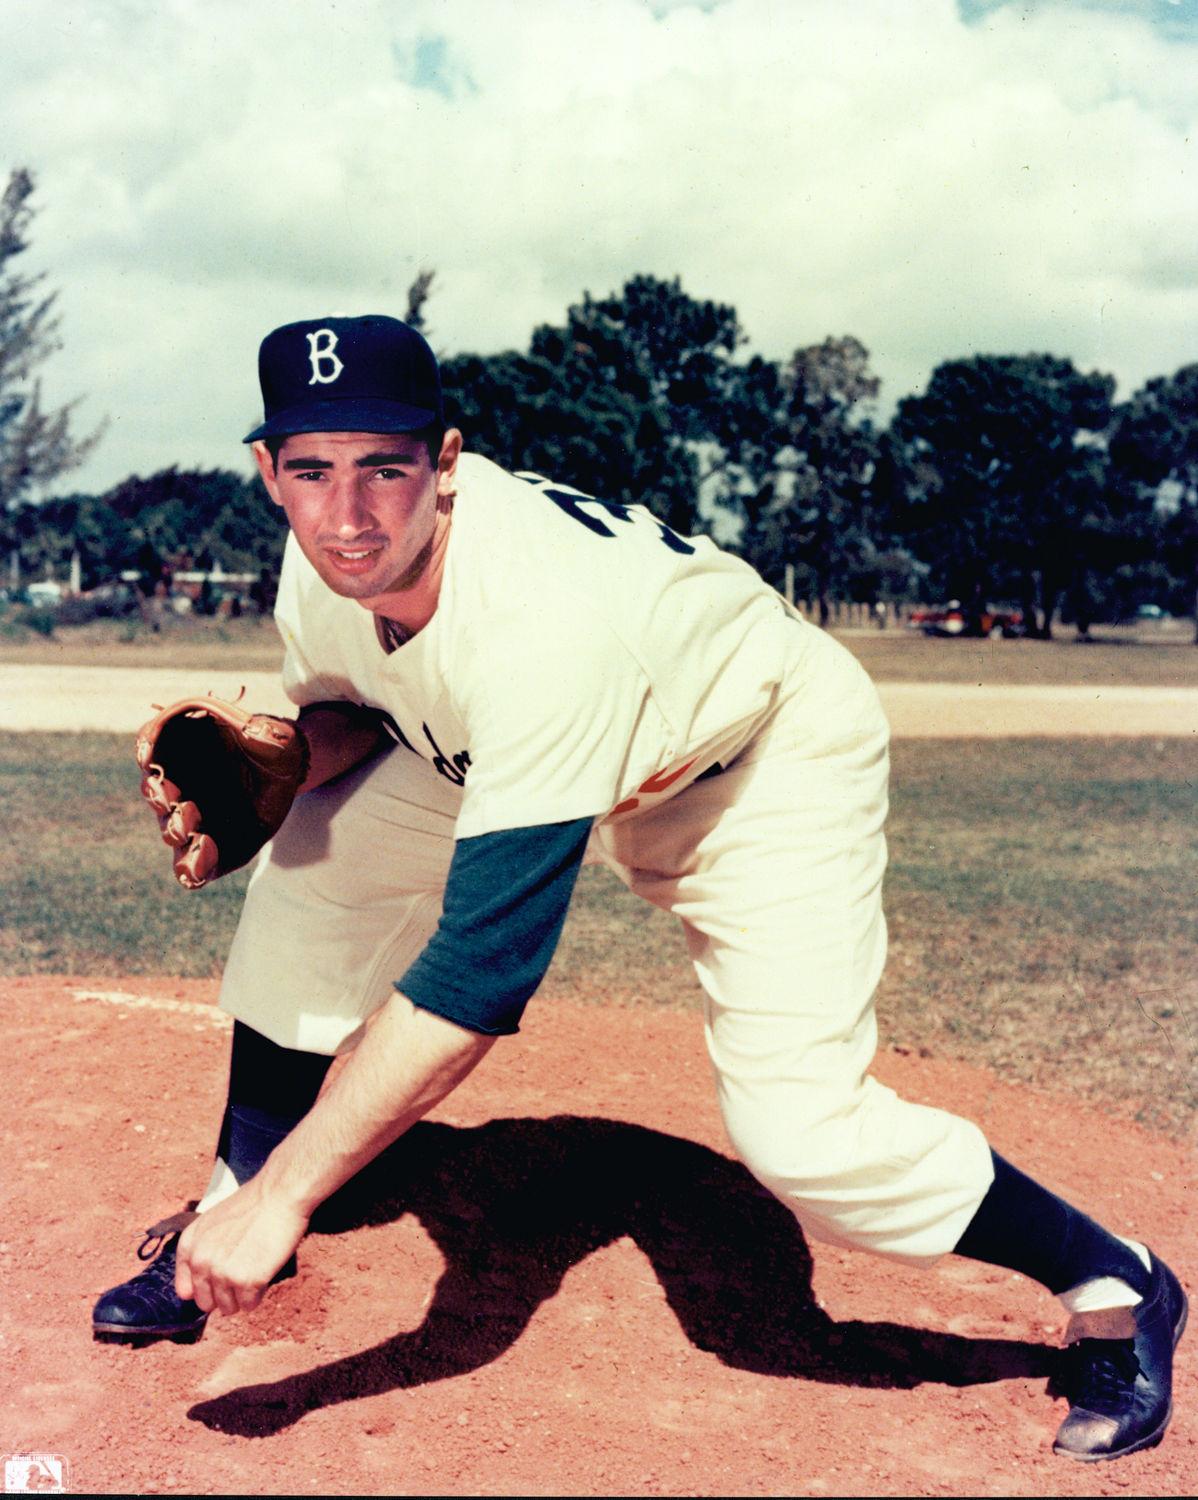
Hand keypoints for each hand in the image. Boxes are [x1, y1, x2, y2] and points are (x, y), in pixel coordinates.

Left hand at [175, 1176, 308, 1316]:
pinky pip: (249, 1306)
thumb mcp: (212, 1223)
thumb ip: (201, 1252)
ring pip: (228, 1308)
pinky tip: (264, 1272)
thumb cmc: (252, 1205)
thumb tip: (193, 1292)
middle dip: (224, 1294)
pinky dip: (259, 1294)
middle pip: (206, 1303)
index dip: (205, 1287)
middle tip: (243, 1272)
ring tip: (255, 1269)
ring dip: (243, 1295)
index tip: (220, 1278)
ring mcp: (223, 1273)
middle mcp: (201, 1262)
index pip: (186, 1290)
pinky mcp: (246, 1282)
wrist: (279, 1194)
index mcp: (190, 1246)